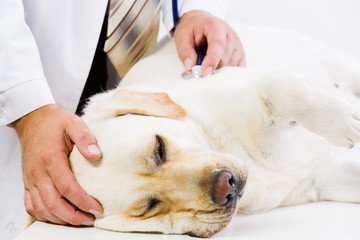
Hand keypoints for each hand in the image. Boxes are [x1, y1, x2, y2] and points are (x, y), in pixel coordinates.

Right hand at [11, 104, 102, 225]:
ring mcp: (30, 179)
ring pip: (41, 208)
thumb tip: (96, 155)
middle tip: (90, 219)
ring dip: (60, 219)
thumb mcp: (74, 123)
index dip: (82, 201)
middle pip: (53, 203)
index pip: (66, 187)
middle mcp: (37, 172)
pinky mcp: (28, 182)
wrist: (32, 119)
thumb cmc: (54, 122)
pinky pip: (31, 205)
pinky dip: (44, 216)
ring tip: (79, 221)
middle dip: (73, 216)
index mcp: (50, 158)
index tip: (96, 208)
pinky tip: (58, 217)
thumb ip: (85, 138)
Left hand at [174, 10, 245, 76]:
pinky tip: (217, 67)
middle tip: (198, 67)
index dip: (212, 60)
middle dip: (210, 68)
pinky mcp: (240, 54)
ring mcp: (237, 45)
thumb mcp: (182, 37)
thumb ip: (185, 52)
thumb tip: (191, 67)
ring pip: (230, 66)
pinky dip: (226, 72)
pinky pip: (236, 68)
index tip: (204, 72)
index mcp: (216, 26)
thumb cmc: (193, 29)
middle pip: (224, 59)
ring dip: (217, 70)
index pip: (218, 45)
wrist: (202, 22)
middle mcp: (230, 35)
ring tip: (207, 61)